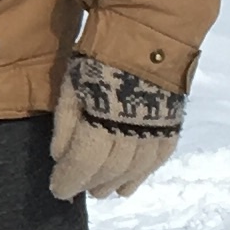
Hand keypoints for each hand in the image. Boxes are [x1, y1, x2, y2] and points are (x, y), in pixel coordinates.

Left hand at [46, 55, 184, 200]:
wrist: (149, 38)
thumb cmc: (99, 60)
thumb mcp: (71, 86)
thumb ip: (65, 123)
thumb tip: (59, 157)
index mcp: (102, 121)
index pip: (84, 164)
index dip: (69, 180)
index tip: (57, 190)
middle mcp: (131, 133)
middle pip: (109, 171)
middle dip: (90, 183)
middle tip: (78, 189)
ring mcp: (155, 132)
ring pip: (134, 170)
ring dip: (114, 184)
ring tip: (100, 190)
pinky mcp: (172, 127)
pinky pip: (157, 161)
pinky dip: (141, 176)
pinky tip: (128, 187)